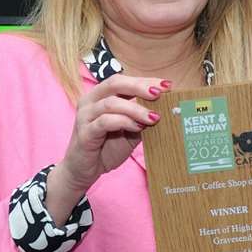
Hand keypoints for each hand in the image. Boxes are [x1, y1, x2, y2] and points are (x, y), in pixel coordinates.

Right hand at [46, 74, 168, 219]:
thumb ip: (142, 119)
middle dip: (140, 87)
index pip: (123, 81)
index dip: (145, 80)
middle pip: (115, 83)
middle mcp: (90, 101)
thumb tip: (167, 109)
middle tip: (159, 94)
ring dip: (136, 109)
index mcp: (100, 96)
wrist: (84, 171)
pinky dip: (124, 122)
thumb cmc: (106, 148)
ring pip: (111, 103)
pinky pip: (105, 122)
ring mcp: (85, 116)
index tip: (166, 85)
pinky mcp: (84, 133)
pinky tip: (137, 128)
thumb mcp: (130, 131)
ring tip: (154, 118)